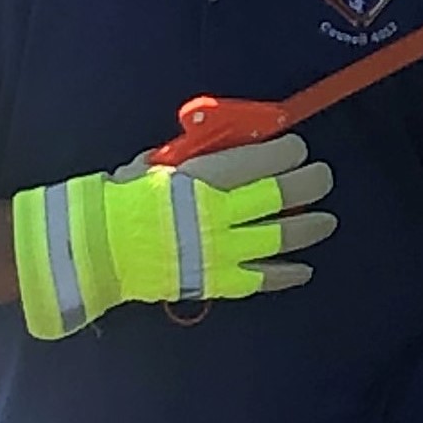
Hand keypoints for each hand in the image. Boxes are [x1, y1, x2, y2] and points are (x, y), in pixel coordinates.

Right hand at [12, 134, 335, 339]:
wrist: (96, 251)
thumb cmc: (125, 198)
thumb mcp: (161, 163)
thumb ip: (197, 154)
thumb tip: (226, 141)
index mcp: (206, 179)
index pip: (266, 160)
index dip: (290, 151)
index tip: (298, 147)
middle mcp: (220, 214)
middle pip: (283, 195)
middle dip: (311, 183)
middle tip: (322, 178)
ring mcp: (220, 250)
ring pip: (280, 237)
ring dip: (309, 227)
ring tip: (326, 220)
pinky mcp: (214, 281)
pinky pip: (260, 279)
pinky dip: (286, 274)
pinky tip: (304, 270)